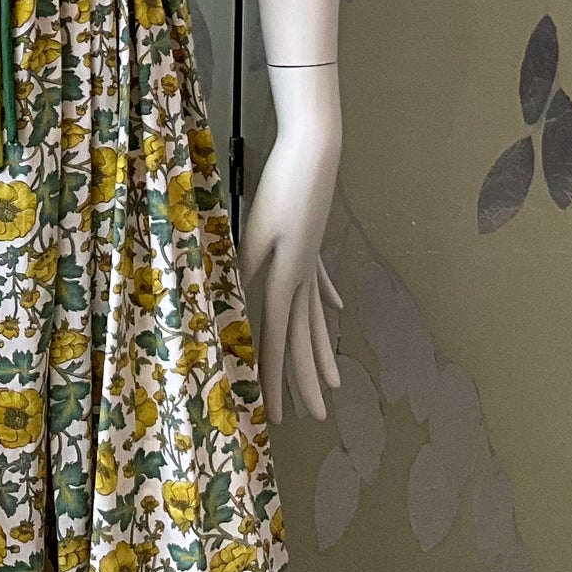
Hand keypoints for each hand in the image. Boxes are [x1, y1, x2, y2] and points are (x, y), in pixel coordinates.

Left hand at [238, 121, 342, 426]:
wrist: (314, 152)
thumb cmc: (279, 187)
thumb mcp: (253, 229)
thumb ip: (245, 267)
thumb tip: (235, 303)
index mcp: (284, 278)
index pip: (273, 339)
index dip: (271, 377)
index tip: (272, 411)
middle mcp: (303, 278)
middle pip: (302, 339)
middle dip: (303, 380)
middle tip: (313, 419)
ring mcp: (312, 261)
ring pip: (317, 318)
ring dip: (321, 352)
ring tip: (333, 383)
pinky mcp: (313, 242)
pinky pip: (321, 282)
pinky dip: (327, 299)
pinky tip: (336, 310)